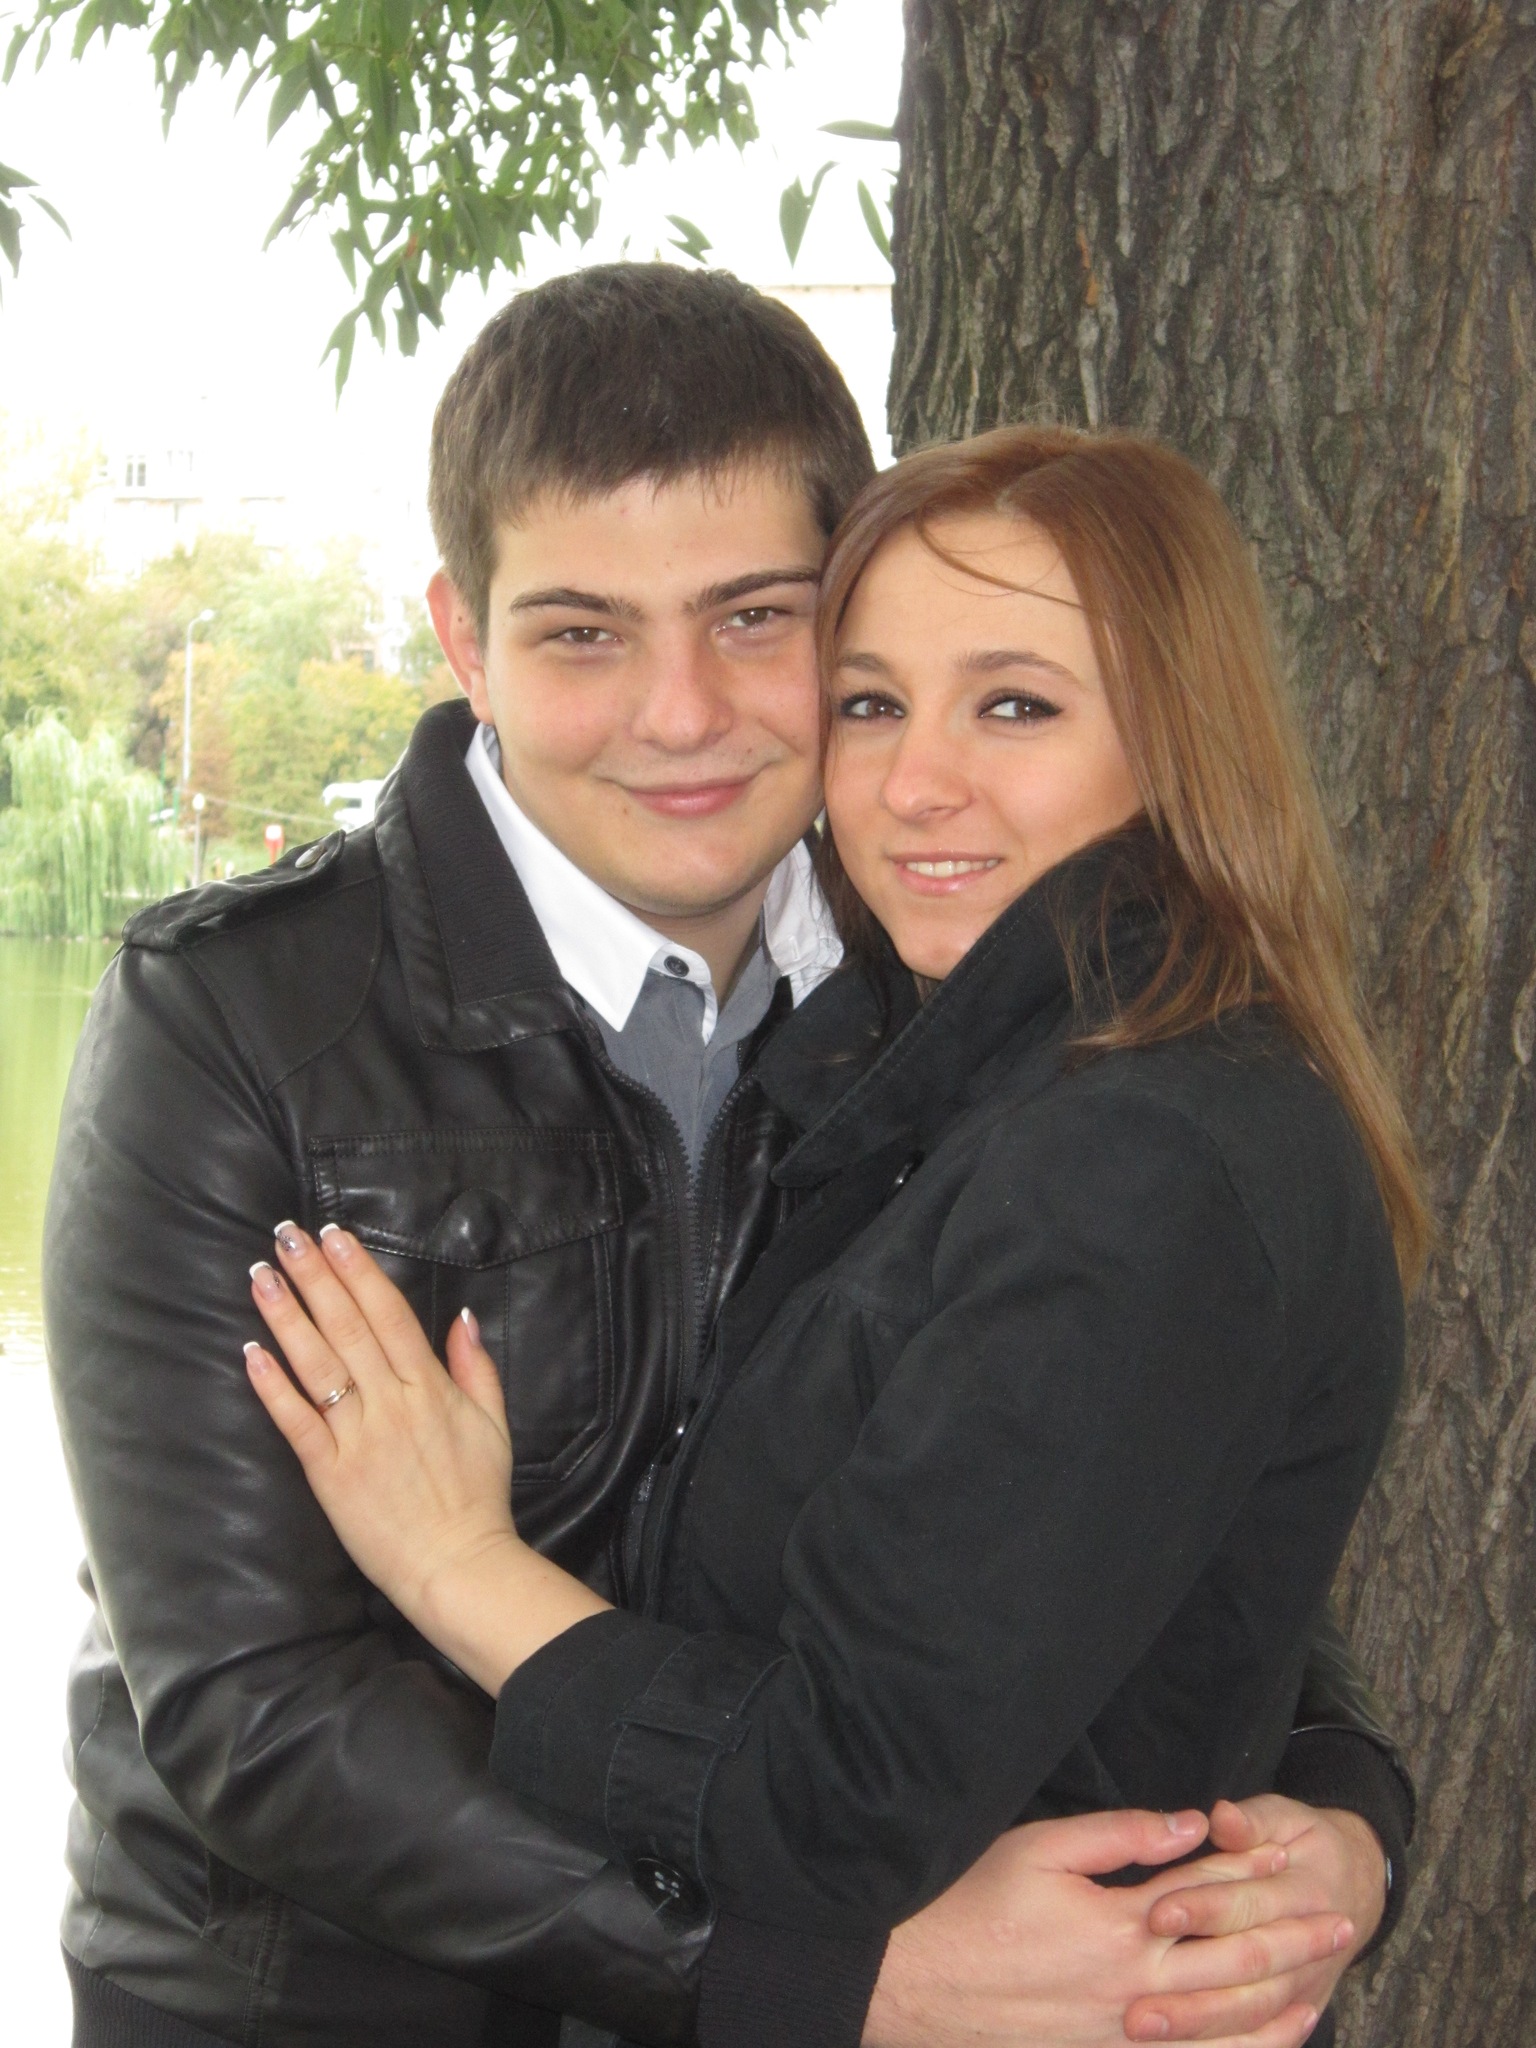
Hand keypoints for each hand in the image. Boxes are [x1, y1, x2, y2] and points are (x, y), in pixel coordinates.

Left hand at [246, 1221, 606, 1688]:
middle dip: (314, 1275)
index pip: (388, 1313)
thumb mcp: (495, 1424)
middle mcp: (392, 1402)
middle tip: (285, 1235)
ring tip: (261, 1275)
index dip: (358, 1270)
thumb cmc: (478, 1496)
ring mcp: (358, 1436)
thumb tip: (463, 1317)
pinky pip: (297, 1422)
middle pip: (347, 1325)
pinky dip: (273, 1386)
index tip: (335, 1234)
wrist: (458, 1564)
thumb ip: (476, 1367)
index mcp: (431, 1387)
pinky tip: (252, 1352)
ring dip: (286, 1315)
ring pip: (317, 1363)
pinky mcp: (330, 1472)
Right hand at [864, 1808, 1347, 2047]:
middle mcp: (1135, 1988)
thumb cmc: (974, 1904)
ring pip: (1221, 2028)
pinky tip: (1256, 2044)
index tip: (1289, 1856)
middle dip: (1289, 1942)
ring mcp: (1123, 2034)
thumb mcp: (1042, 1847)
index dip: (1249, 1872)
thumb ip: (1122, 1835)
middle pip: (1231, 1963)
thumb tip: (1191, 1824)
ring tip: (1318, 1993)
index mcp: (1120, 1926)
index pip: (1203, 1893)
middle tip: (1341, 1927)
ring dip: (1275, 2008)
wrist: (921, 1983)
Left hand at [1126, 1796, 1385, 2042]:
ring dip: (1198, 2024)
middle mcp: (1310, 1948)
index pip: (1248, 1904)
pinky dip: (1227, 2045)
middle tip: (1136, 2000)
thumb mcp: (1285, 1817)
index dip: (1204, 1909)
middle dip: (1192, 1986)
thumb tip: (1221, 1816)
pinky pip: (1264, 2039)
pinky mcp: (1298, 2011)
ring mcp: (1306, 1988)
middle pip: (1248, 1969)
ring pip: (1252, 2012)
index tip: (1154, 1915)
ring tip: (1143, 2027)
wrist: (1358, 1886)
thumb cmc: (1306, 1842)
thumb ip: (1252, 1820)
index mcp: (1305, 1891)